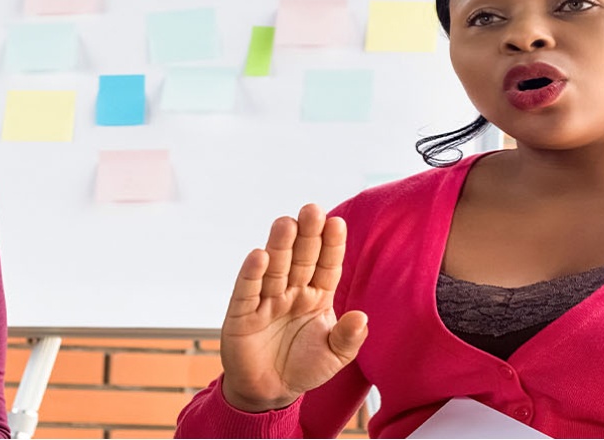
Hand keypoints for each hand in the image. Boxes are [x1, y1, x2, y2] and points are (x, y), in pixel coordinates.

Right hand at [219, 204, 368, 412]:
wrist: (269, 393)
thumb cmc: (304, 368)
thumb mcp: (334, 357)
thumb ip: (349, 338)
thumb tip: (362, 317)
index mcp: (317, 296)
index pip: (327, 265)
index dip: (331, 245)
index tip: (338, 223)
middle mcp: (292, 292)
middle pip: (300, 259)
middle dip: (306, 235)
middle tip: (312, 210)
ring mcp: (266, 301)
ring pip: (275, 268)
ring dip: (279, 246)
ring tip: (286, 223)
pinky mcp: (242, 314)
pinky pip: (247, 291)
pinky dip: (252, 274)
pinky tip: (258, 256)